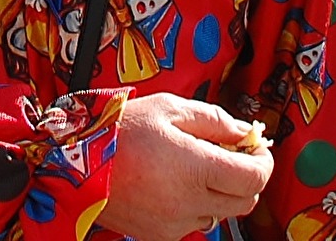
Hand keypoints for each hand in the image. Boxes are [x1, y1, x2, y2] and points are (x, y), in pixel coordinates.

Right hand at [96, 93, 273, 240]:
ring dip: (217, 193)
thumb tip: (246, 133)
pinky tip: (171, 185)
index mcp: (195, 167)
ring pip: (219, 214)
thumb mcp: (167, 107)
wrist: (73, 162)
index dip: (263, 161)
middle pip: (244, 201)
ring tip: (192, 169)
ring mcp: (175, 223)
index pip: (254, 177)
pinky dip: (193, 206)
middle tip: (228, 156)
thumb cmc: (118, 129)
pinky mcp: (161, 234)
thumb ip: (213, 120)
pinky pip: (193, 223)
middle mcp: (190, 201)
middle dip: (244, 178)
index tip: (256, 148)